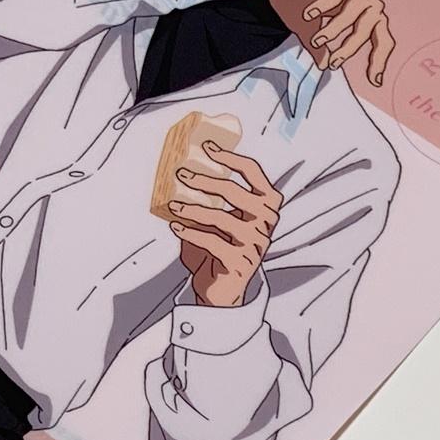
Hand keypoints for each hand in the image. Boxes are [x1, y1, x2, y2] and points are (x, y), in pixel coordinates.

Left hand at [167, 143, 282, 307]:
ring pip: (220, 216)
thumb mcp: (217, 221)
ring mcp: (256, 243)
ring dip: (192, 208)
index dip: (230, 157)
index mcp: (266, 205)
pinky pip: (211, 241)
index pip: (253, 172)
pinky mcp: (241, 262)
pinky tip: (176, 226)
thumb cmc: (219, 249)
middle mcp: (266, 222)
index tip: (207, 146)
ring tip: (174, 205)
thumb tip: (185, 172)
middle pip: (234, 191)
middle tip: (181, 174)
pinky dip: (190, 232)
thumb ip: (210, 199)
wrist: (222, 292)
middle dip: (204, 180)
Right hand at [235, 0, 396, 85]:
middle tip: (335, 62)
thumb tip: (325, 66)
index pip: (381, 38)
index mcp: (361, 13)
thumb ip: (319, 47)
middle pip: (374, 27)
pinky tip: (308, 14)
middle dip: (353, 47)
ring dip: (336, 30)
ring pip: (357, 13)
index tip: (374, 80)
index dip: (380, 59)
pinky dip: (323, 8)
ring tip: (316, 39)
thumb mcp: (306, 30)